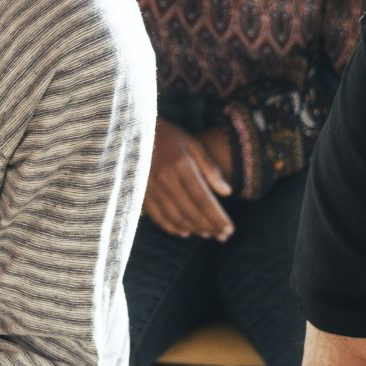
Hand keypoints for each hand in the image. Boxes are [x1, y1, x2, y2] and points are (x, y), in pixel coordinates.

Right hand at [143, 117, 233, 240]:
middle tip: (223, 236)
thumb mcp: (192, 144)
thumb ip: (210, 167)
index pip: (203, 199)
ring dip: (192, 229)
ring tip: (207, 234)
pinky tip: (183, 231)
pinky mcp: (140, 191)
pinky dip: (171, 227)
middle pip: (190, 211)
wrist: (135, 130)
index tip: (230, 229)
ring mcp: (150, 186)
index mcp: (180, 165)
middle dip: (209, 227)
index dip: (217, 217)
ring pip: (174, 216)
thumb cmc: (169, 136)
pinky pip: (156, 216)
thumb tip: (227, 192)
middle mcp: (164, 178)